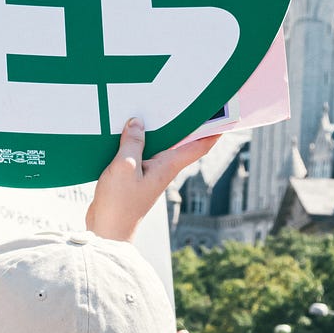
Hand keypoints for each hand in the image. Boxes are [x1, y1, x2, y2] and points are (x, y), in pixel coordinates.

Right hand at [86, 119, 214, 241]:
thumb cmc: (119, 204)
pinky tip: (126, 132)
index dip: (213, 131)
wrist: (108, 231)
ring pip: (158, 146)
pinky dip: (138, 141)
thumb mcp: (124, 167)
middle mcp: (163, 169)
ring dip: (157, 130)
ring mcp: (150, 174)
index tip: (225, 117)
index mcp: (167, 166)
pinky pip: (141, 153)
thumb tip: (138, 123)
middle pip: (179, 142)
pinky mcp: (136, 177)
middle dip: (185, 123)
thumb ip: (132, 143)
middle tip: (188, 101)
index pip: (199, 146)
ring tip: (154, 108)